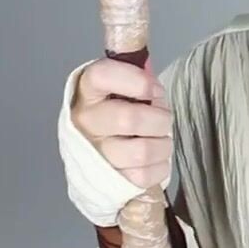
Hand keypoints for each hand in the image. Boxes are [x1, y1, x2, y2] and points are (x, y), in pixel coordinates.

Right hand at [69, 57, 172, 189]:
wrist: (97, 155)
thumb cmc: (120, 109)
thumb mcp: (124, 86)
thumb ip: (136, 76)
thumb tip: (149, 68)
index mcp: (88, 91)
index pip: (102, 76)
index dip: (135, 81)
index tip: (153, 89)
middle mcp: (85, 121)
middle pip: (128, 119)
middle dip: (159, 119)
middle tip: (163, 119)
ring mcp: (95, 153)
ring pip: (142, 151)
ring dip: (163, 144)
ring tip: (160, 139)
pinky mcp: (109, 179)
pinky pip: (145, 175)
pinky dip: (160, 166)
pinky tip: (155, 158)